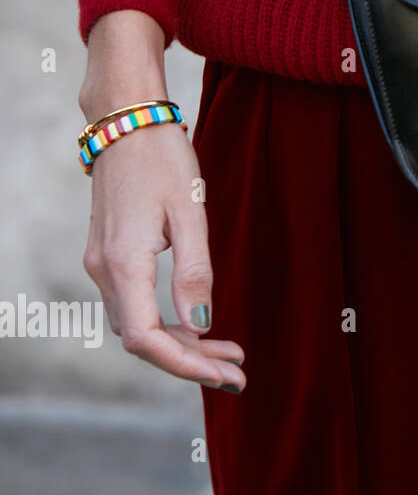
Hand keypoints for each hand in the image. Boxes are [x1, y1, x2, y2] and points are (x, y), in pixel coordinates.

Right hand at [80, 11, 244, 391]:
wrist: (127, 119)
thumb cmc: (163, 159)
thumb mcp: (190, 212)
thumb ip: (195, 271)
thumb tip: (202, 324)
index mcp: (123, 262)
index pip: (145, 338)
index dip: (185, 365)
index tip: (226, 374)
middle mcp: (103, 270)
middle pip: (142, 339)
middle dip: (190, 362)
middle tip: (238, 372)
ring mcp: (101, 263)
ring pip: (138, 324)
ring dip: (182, 344)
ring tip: (229, 353)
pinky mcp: (108, 255)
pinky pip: (134, 305)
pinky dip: (167, 322)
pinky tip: (200, 324)